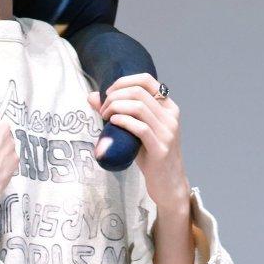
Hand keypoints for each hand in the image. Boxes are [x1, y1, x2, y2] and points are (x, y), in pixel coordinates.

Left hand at [87, 73, 190, 210]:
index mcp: (168, 107)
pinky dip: (123, 121)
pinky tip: (112, 123)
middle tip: (102, 109)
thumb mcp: (135, 131)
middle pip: (138, 92)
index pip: (147, 80)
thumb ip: (118, 112)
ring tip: (105, 117)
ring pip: (139, 107)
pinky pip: (140, 128)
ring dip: (115, 108)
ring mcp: (168, 132)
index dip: (123, 81)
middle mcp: (171, 116)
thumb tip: (92, 96)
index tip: (108, 93)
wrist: (168, 184)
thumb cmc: (151, 156)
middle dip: (114, 96)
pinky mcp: (161, 148)